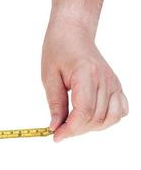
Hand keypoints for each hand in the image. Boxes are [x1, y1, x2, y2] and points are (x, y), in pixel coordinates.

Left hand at [42, 18, 128, 141]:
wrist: (73, 33)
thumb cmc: (58, 50)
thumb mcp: (49, 76)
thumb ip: (55, 103)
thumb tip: (55, 127)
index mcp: (86, 74)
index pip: (84, 112)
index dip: (70, 129)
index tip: (56, 136)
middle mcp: (105, 79)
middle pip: (96, 118)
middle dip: (76, 130)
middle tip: (59, 129)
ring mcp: (113, 82)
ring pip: (110, 118)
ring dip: (90, 127)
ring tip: (73, 122)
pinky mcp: (116, 85)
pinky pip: (120, 110)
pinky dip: (107, 120)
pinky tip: (91, 116)